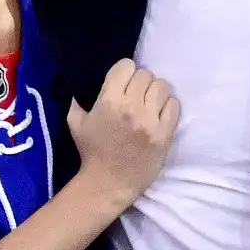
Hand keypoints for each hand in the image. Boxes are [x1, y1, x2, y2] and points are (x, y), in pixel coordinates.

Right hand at [67, 59, 179, 205]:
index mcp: (108, 100)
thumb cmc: (91, 152)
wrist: (109, 184)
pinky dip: (168, 106)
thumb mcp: (75, 122)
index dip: (124, 72)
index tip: (123, 83)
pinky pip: (174, 105)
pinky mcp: (165, 134)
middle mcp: (131, 107)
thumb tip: (81, 81)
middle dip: (140, 83)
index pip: (126, 66)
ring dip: (156, 92)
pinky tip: (159, 115)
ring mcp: (150, 121)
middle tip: (136, 95)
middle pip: (145, 74)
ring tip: (150, 103)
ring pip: (162, 86)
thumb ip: (76, 99)